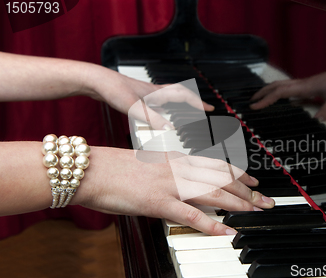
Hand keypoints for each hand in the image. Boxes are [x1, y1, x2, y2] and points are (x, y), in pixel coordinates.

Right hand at [73, 147, 274, 234]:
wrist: (93, 169)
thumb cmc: (117, 168)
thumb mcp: (151, 165)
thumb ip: (171, 172)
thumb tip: (186, 182)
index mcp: (176, 159)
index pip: (216, 165)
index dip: (239, 174)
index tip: (254, 181)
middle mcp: (178, 169)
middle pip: (221, 179)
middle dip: (247, 190)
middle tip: (265, 199)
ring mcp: (170, 185)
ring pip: (213, 193)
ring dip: (238, 203)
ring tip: (256, 211)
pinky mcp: (158, 202)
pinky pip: (191, 216)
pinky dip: (212, 224)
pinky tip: (227, 231)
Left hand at [84, 67, 213, 128]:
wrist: (95, 81)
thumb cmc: (112, 89)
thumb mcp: (134, 108)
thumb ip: (152, 119)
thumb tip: (169, 128)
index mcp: (156, 92)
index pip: (184, 95)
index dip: (198, 102)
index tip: (210, 108)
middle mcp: (153, 91)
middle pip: (180, 93)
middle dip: (193, 101)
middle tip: (202, 109)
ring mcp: (145, 93)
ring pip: (169, 96)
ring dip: (180, 102)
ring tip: (185, 113)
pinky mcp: (136, 96)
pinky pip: (157, 101)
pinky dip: (164, 107)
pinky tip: (158, 114)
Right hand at [250, 60, 325, 119]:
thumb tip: (315, 123)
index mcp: (306, 86)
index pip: (280, 92)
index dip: (266, 99)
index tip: (254, 107)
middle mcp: (303, 83)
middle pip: (277, 85)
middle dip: (262, 93)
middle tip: (250, 102)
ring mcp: (307, 83)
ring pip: (283, 85)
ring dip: (270, 91)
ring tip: (261, 100)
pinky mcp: (311, 85)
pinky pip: (291, 89)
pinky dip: (281, 93)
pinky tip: (282, 101)